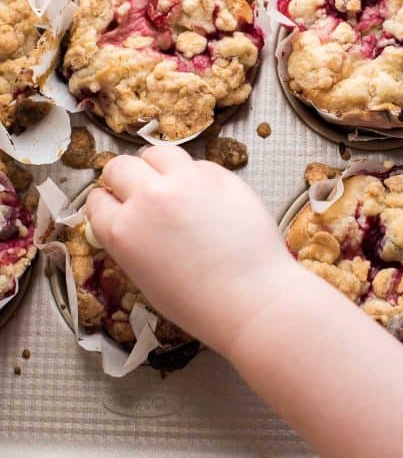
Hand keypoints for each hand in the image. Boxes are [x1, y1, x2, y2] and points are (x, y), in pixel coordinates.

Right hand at [86, 146, 294, 355]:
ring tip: (169, 184)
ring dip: (156, 167)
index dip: (106, 202)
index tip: (114, 205)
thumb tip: (128, 222)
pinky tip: (203, 196)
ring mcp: (186, 181)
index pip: (96, 200)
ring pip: (157, 154)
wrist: (252, 299)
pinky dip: (194, 175)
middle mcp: (149, 198)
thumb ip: (130, 242)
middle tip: (137, 190)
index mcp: (122, 230)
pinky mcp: (219, 175)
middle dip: (123, 178)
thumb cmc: (199, 303)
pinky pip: (196, 164)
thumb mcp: (145, 278)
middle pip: (120, 166)